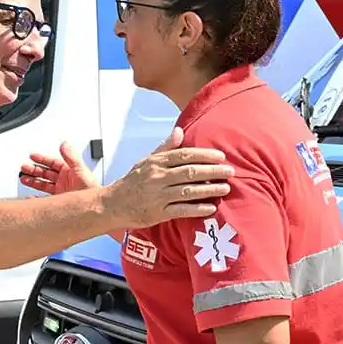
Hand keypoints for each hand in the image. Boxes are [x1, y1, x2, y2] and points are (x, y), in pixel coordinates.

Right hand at [20, 141, 97, 194]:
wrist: (94, 208)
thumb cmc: (91, 190)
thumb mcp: (81, 170)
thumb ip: (72, 157)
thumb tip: (64, 144)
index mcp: (70, 171)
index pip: (53, 163)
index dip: (42, 159)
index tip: (33, 156)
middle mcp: (65, 180)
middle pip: (46, 172)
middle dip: (34, 169)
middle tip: (24, 167)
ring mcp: (61, 191)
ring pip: (43, 183)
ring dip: (33, 180)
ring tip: (23, 178)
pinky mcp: (59, 200)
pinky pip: (45, 197)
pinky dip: (36, 195)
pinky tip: (30, 194)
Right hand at [101, 128, 232, 229]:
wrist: (112, 204)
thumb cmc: (132, 181)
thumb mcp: (146, 161)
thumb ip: (165, 147)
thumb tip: (180, 131)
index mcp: (157, 162)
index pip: (184, 155)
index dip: (204, 155)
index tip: (221, 156)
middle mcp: (158, 177)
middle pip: (189, 172)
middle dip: (212, 171)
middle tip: (230, 171)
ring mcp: (158, 196)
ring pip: (188, 190)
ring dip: (209, 189)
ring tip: (225, 188)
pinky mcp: (158, 213)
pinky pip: (181, 210)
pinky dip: (196, 209)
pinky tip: (211, 207)